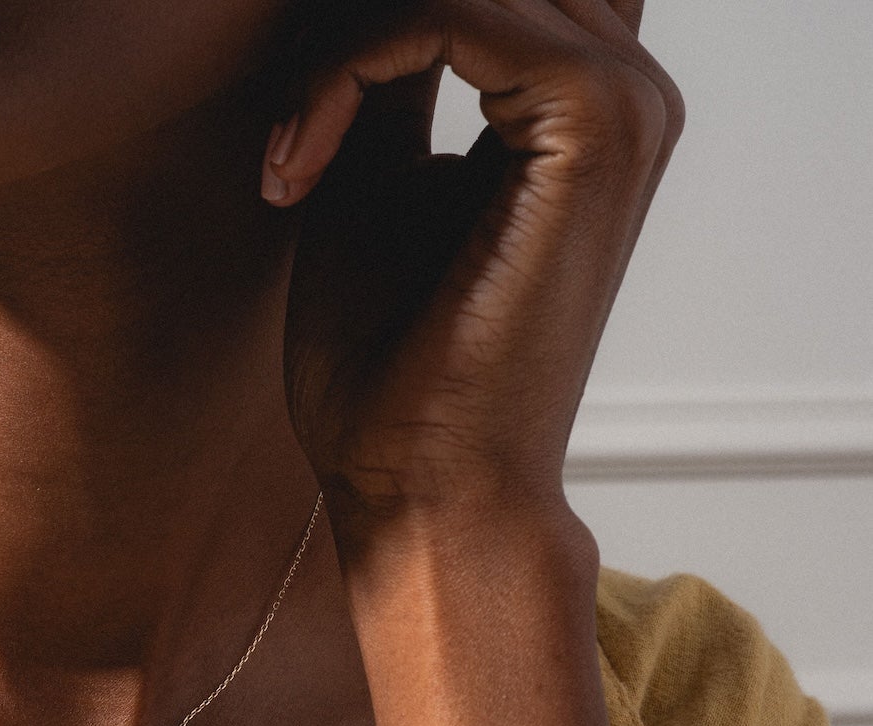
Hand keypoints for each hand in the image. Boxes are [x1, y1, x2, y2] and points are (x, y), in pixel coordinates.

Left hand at [262, 0, 683, 537]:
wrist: (422, 491)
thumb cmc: (389, 375)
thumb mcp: (367, 188)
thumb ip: (381, 77)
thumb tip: (365, 7)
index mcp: (580, 110)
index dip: (370, 29)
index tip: (287, 137)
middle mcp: (624, 89)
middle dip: (357, 27)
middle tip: (289, 136)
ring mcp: (623, 101)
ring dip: (342, 44)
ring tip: (289, 159)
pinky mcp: (592, 125)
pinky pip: (450, 12)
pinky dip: (347, 68)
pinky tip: (297, 163)